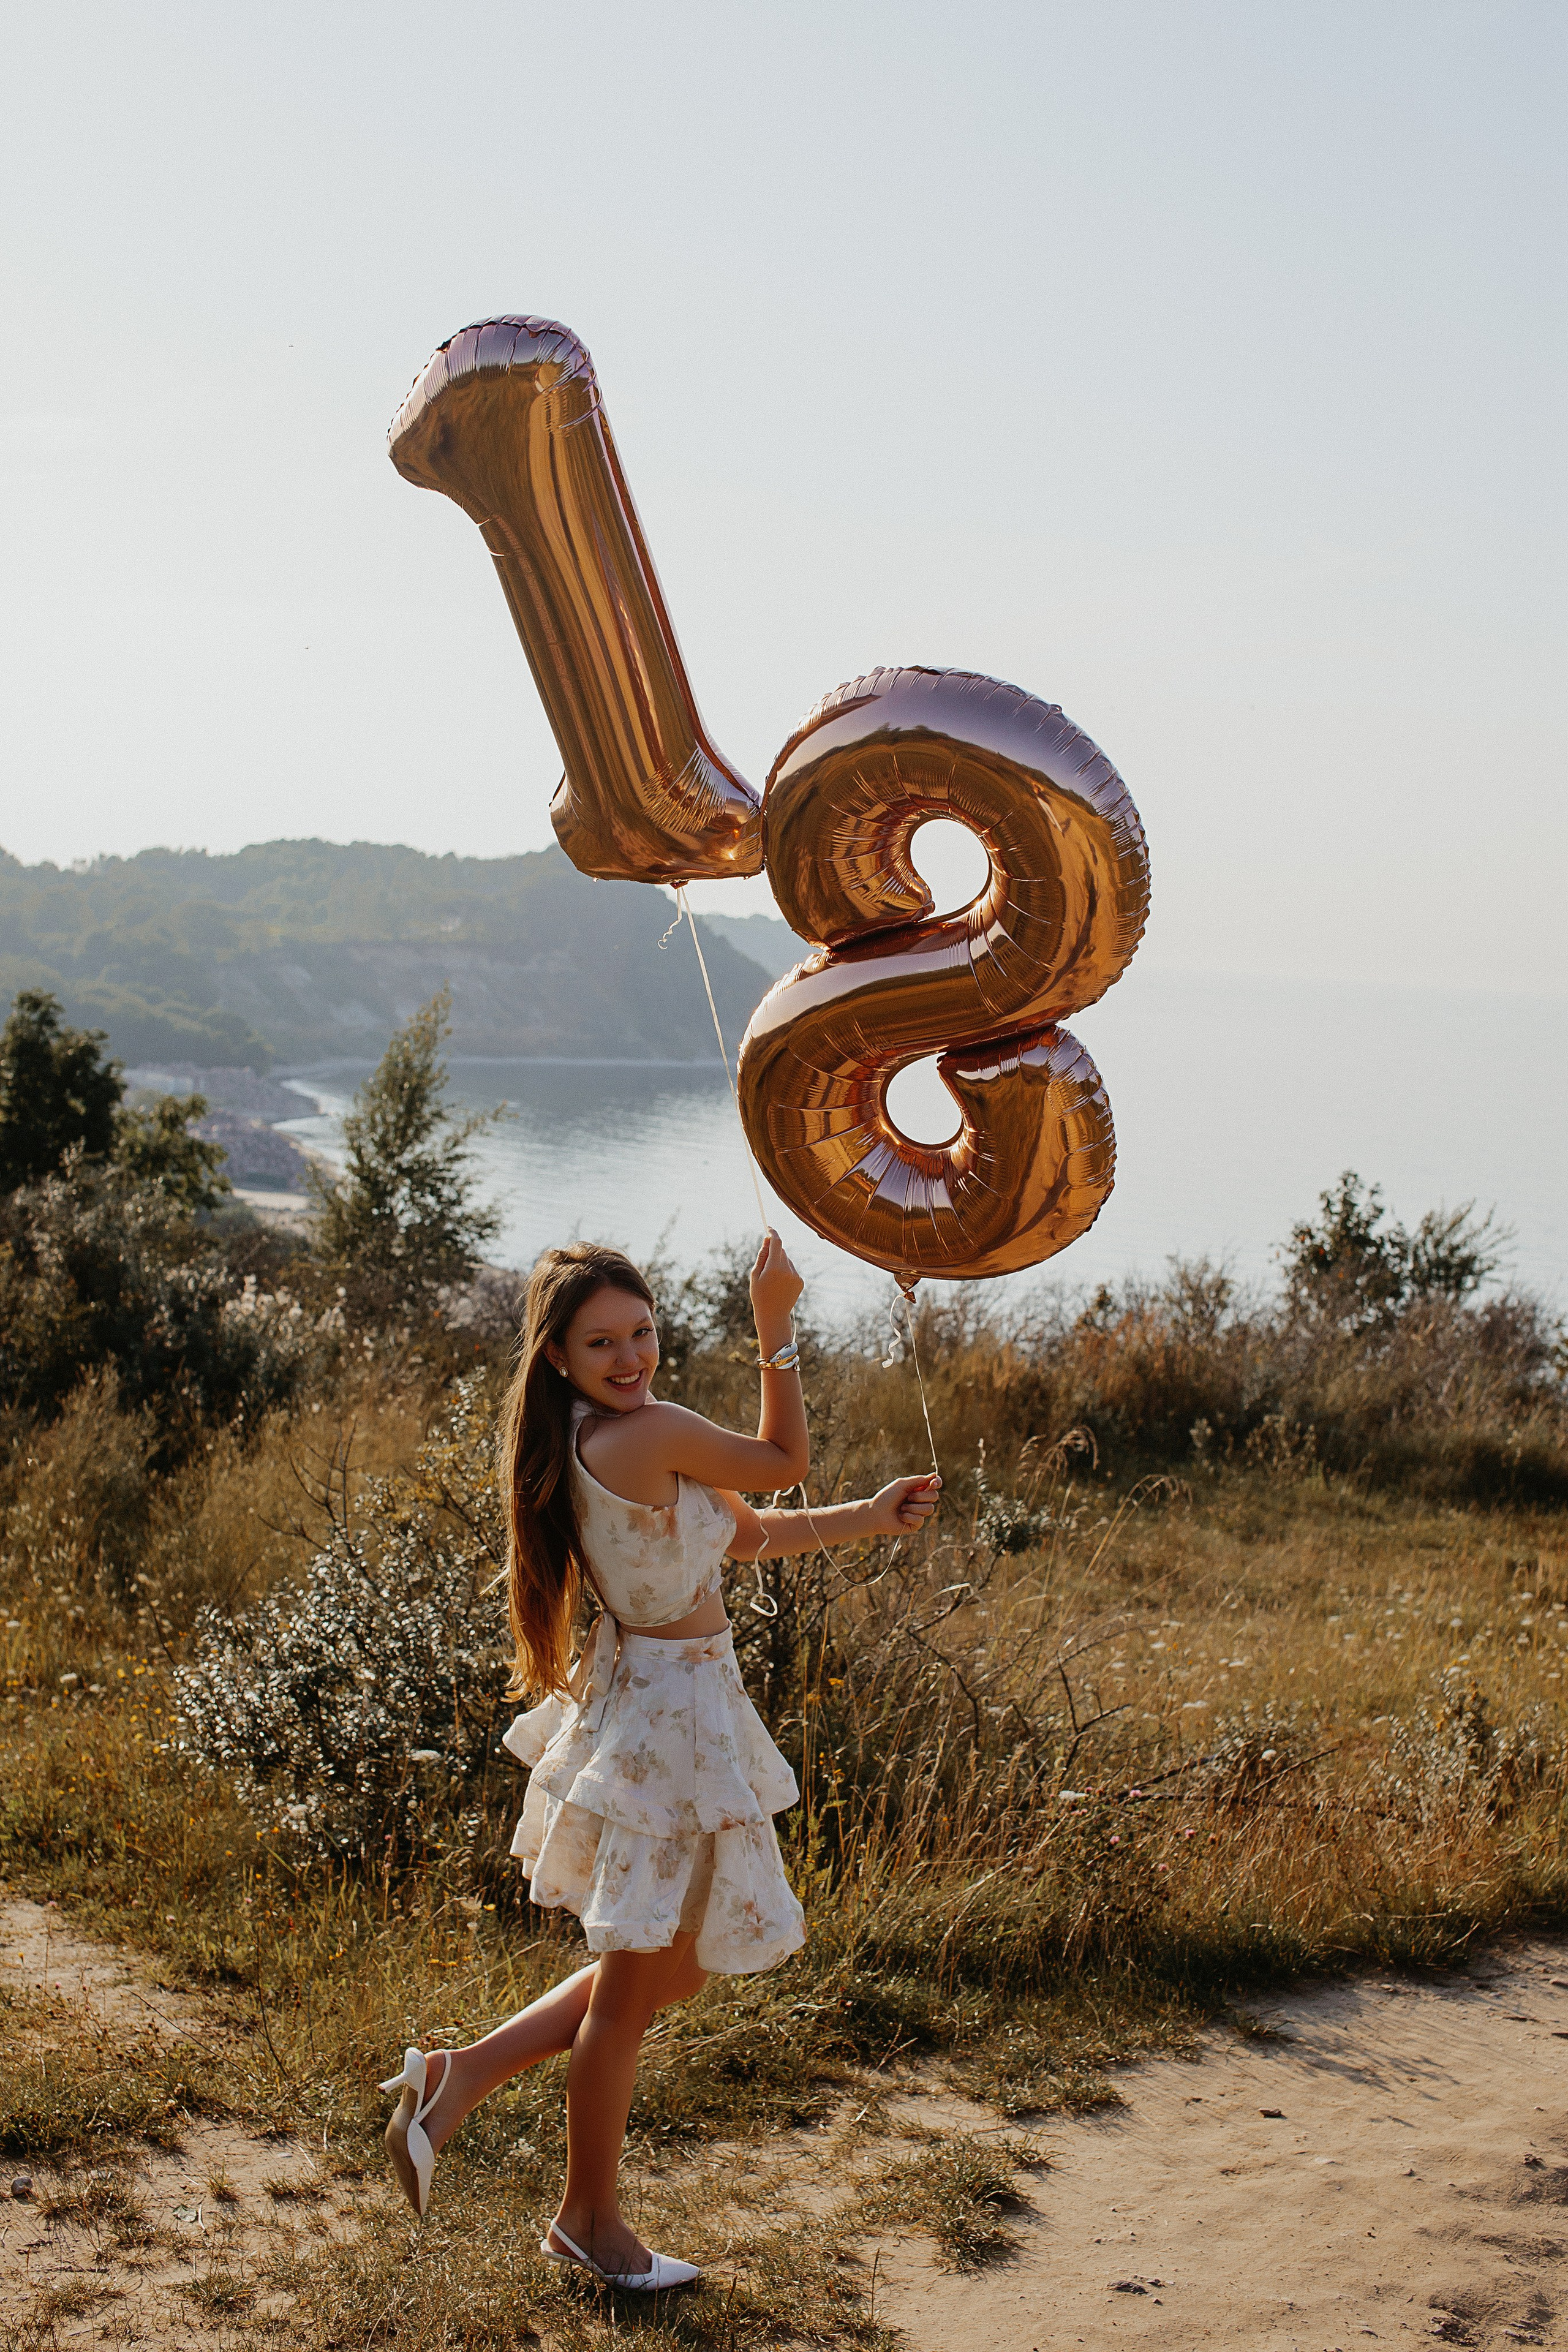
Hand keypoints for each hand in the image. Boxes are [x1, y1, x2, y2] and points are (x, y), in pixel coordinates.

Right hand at [750, 1228, 803, 1342]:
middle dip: (774, 1251)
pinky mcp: (800, 1281)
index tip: (769, 1228)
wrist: (773, 1315)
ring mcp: (795, 1276)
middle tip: (765, 1263)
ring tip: (772, 1280)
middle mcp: (787, 1270)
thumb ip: (762, 1255)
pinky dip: (786, 1271)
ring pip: (787, 1260)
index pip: (777, 1243)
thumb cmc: (760, 1295)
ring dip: (780, 1263)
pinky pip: (792, 1269)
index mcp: (774, 1268)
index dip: (773, 1233)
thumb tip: (767, 1239)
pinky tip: (780, 1285)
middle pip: (781, 1250)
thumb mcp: (755, 1274)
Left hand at [864, 1474, 941, 1536]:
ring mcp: (919, 1513)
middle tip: (908, 1497)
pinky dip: (909, 1516)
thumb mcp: (902, 1484)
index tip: (934, 1483)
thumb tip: (934, 1474)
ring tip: (901, 1508)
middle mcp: (920, 1501)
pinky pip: (920, 1520)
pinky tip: (900, 1516)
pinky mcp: (915, 1524)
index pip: (934, 1485)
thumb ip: (918, 1480)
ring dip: (913, 1507)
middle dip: (921, 1496)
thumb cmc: (887, 1497)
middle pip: (934, 1496)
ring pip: (929, 1509)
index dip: (937, 1483)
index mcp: (918, 1490)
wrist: (876, 1513)